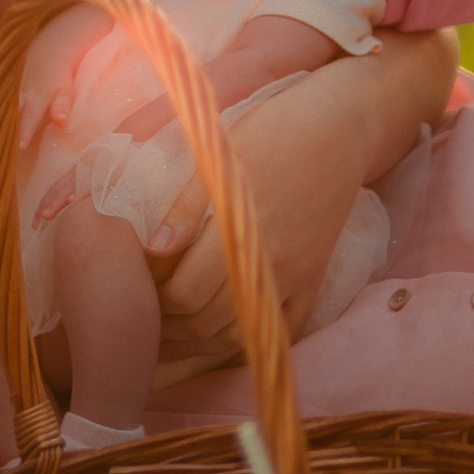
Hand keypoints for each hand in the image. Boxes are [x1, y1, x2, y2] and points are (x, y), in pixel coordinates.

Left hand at [148, 94, 369, 371]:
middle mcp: (270, 263)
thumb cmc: (270, 132)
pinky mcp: (314, 278)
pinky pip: (282, 330)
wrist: (338, 128)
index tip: (135, 293)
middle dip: (169, 328)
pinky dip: (249, 343)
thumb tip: (154, 250)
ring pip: (241, 334)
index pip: (185, 293)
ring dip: (199, 344)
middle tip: (143, 320)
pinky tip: (219, 343)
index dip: (154, 302)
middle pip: (208, 321)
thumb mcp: (218, 158)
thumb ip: (184, 207)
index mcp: (239, 230)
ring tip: (169, 336)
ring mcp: (296, 276)